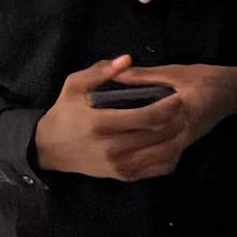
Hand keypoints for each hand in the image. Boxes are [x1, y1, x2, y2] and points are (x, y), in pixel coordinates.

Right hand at [33, 57, 195, 181]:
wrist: (50, 148)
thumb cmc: (65, 113)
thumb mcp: (74, 86)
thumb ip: (100, 72)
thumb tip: (127, 60)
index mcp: (100, 124)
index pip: (146, 117)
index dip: (168, 106)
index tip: (179, 95)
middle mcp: (111, 149)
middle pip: (158, 135)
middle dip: (178, 120)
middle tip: (186, 107)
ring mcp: (118, 166)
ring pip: (162, 153)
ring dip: (178, 137)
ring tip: (183, 121)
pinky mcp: (123, 176)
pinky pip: (157, 168)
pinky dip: (171, 155)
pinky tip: (173, 140)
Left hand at [106, 62, 236, 173]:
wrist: (235, 92)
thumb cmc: (207, 78)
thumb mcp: (178, 71)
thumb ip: (147, 75)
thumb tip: (117, 74)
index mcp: (183, 107)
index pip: (153, 119)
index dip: (128, 122)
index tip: (104, 123)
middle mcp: (185, 128)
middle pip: (153, 143)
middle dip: (126, 147)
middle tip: (98, 147)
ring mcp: (187, 140)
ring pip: (159, 157)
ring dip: (135, 161)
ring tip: (109, 162)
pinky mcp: (187, 145)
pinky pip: (167, 162)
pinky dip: (150, 167)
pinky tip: (132, 166)